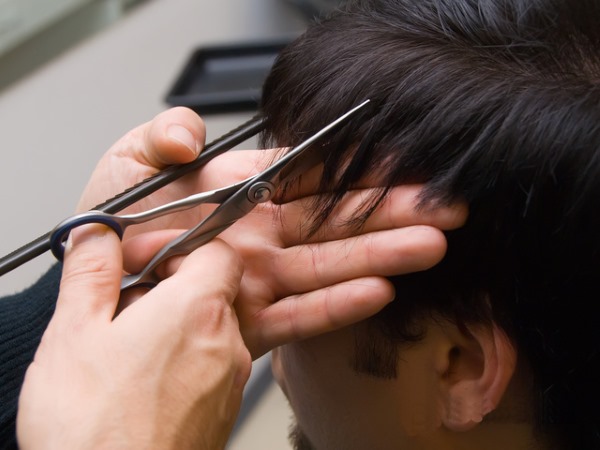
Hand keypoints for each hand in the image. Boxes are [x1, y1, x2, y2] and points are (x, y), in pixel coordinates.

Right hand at [17, 224, 250, 449]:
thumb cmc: (94, 429)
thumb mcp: (75, 332)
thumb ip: (90, 271)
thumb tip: (96, 234)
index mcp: (196, 309)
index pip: (217, 250)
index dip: (179, 245)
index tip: (143, 259)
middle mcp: (226, 341)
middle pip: (211, 289)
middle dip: (168, 287)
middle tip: (123, 306)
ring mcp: (229, 379)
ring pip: (209, 328)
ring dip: (173, 325)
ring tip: (125, 351)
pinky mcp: (223, 410)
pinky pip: (210, 364)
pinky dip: (183, 358)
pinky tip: (141, 383)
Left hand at [76, 107, 466, 358]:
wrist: (93, 285)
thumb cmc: (109, 223)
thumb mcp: (128, 164)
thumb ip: (161, 137)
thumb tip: (190, 131)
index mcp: (242, 190)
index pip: (311, 175)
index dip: (356, 168)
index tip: (401, 162)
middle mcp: (262, 233)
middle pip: (335, 220)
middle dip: (391, 212)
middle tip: (442, 206)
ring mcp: (260, 277)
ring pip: (330, 264)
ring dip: (381, 255)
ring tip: (429, 245)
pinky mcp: (249, 319)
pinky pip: (300, 313)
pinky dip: (337, 306)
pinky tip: (378, 292)